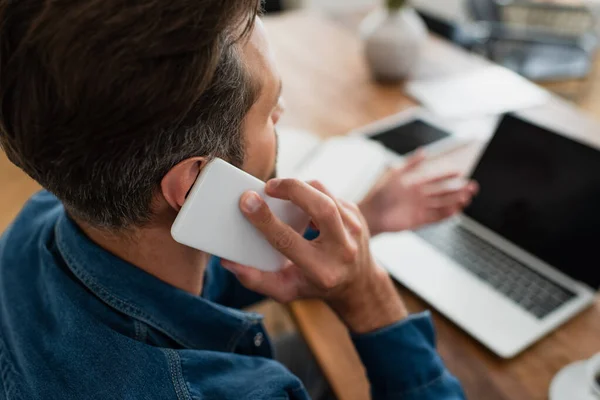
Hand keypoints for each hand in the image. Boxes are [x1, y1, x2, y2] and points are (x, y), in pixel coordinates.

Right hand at [221, 178, 406, 333]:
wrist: (359, 283)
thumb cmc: (315, 285)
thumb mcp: (286, 291)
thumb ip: (256, 280)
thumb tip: (228, 262)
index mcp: (322, 270)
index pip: (289, 241)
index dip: (265, 220)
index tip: (247, 200)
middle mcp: (343, 249)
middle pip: (321, 207)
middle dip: (292, 189)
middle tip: (268, 186)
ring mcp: (354, 228)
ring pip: (325, 193)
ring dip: (300, 187)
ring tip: (280, 190)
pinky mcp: (356, 213)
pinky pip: (329, 193)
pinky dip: (310, 192)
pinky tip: (299, 200)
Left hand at [359, 151, 478, 235]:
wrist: (370, 213)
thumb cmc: (379, 193)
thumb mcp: (395, 173)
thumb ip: (410, 164)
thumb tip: (424, 152)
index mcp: (414, 184)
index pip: (435, 178)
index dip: (447, 175)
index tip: (460, 172)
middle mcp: (419, 196)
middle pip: (443, 192)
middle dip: (457, 189)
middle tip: (472, 186)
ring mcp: (420, 208)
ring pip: (442, 204)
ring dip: (455, 201)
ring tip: (467, 197)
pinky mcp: (418, 221)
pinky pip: (435, 217)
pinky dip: (445, 214)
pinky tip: (455, 211)